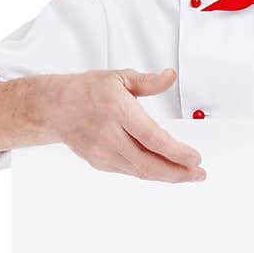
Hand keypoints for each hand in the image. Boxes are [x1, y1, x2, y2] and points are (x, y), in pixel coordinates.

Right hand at [48, 67, 205, 181]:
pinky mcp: (99, 163)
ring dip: (167, 176)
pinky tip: (166, 170)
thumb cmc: (86, 91)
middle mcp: (108, 135)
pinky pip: (131, 171)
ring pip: (141, 172)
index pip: (151, 137)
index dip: (176, 152)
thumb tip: (170, 76)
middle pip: (148, 163)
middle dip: (178, 172)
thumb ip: (148, 81)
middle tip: (199, 173)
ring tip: (189, 175)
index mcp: (116, 110)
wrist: (54, 108)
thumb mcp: (118, 77)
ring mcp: (102, 152)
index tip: (195, 158)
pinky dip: (150, 172)